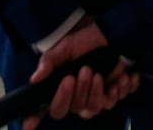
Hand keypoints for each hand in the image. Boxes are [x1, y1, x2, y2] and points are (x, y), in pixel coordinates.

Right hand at [23, 21, 138, 129]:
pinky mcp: (111, 90)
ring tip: (99, 74)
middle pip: (77, 108)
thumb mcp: (60, 50)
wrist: (96, 33)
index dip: (37, 120)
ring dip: (98, 92)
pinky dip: (122, 90)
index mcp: (60, 91)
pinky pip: (117, 99)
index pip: (51, 109)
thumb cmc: (74, 44)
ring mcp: (94, 96)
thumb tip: (35, 79)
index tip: (30, 126)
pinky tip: (122, 78)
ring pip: (95, 108)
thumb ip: (48, 64)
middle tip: (85, 70)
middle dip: (81, 90)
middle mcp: (76, 98)